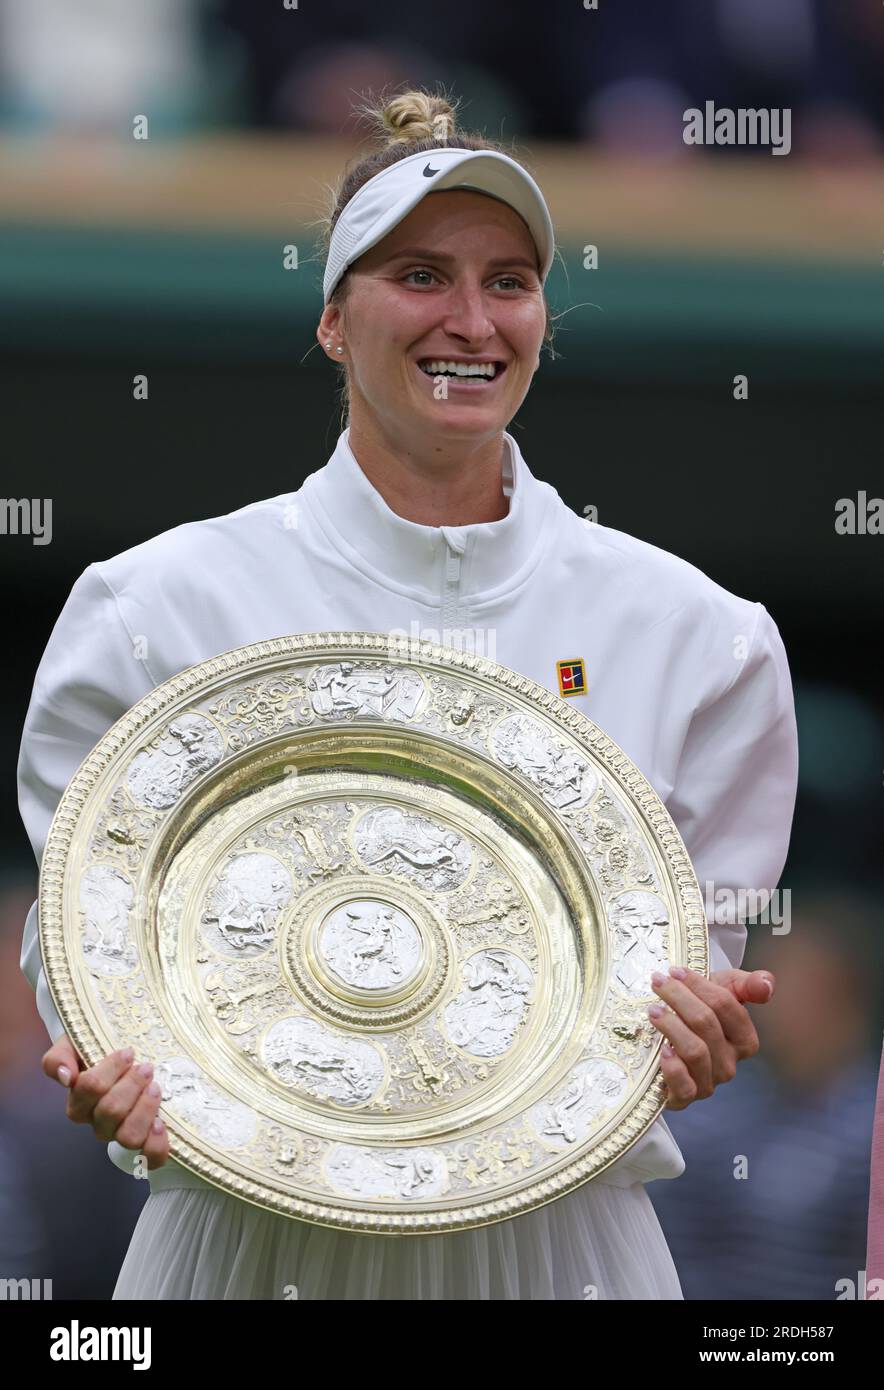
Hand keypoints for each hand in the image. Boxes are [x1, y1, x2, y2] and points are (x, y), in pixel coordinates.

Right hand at [42, 1036, 169, 1168]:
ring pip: (128, 1136)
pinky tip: (160, 1124)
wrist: (128, 1063)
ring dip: (145, 1110)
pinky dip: (156, 1145)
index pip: (89, 1088)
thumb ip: (58, 1060)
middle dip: (132, 1085)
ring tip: (155, 1088)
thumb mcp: (74, 1046)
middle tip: (146, 1068)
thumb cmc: (99, 1053)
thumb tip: (66, 1077)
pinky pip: (150, 1157)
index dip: (111, 1069)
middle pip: (110, 1111)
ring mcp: (120, 1136)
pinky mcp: (144, 1146)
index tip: (129, 1052)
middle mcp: (97, 1123)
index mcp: (79, 1102)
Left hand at [647, 966, 774, 1110]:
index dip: (700, 985)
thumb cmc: (700, 1009)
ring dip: (671, 1026)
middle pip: (706, 1024)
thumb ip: (748, 984)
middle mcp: (729, 1064)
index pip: (727, 1007)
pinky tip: (662, 1050)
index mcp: (745, 1040)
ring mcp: (709, 1082)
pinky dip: (673, 1067)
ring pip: (695, 1051)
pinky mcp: (685, 1097)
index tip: (675, 971)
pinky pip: (684, 1087)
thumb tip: (766, 985)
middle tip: (658, 982)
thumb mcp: (725, 990)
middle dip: (679, 998)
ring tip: (653, 1010)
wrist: (671, 1034)